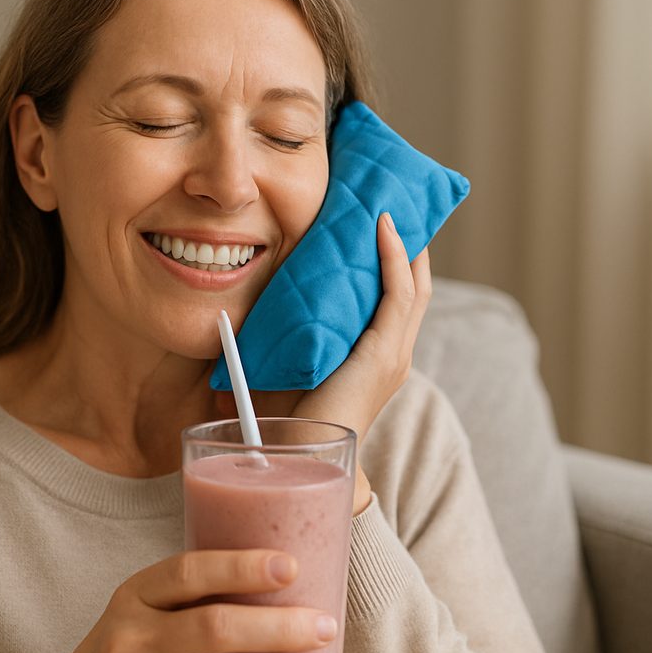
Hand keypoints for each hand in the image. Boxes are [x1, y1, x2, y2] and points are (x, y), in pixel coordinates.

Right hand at [45, 550, 339, 652]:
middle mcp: (132, 640)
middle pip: (214, 628)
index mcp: (134, 597)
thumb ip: (191, 596)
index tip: (290, 566)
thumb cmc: (128, 648)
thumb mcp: (143, 610)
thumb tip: (283, 579)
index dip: (241, 568)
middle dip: (278, 627)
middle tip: (324, 625)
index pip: (188, 573)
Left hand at [215, 213, 431, 513]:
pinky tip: (383, 228)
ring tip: (388, 196)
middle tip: (388, 191)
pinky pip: (398, 294)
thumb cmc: (286, 418)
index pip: (399, 292)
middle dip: (407, 234)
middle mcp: (394, 350)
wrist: (297, 461)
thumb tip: (235, 304)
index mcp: (376, 352)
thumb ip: (280, 332)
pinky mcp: (382, 356)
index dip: (395, 251)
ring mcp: (393, 354)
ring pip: (413, 282)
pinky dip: (393, 258)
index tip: (377, 211)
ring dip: (403, 237)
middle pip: (415, 279)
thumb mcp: (287, 360)